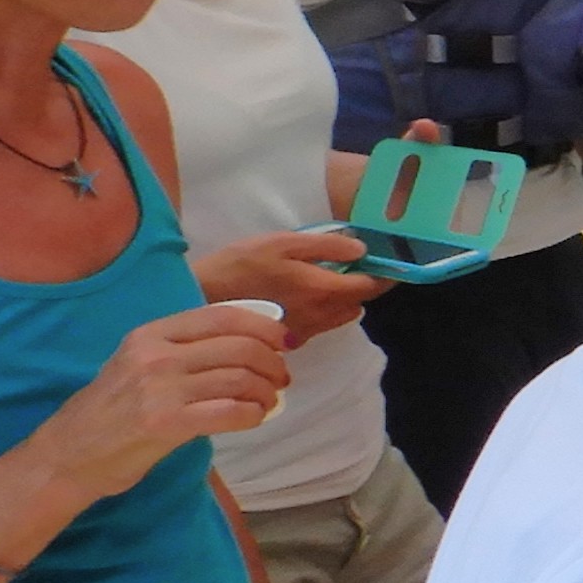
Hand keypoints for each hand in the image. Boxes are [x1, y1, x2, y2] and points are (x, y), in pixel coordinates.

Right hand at [32, 307, 287, 498]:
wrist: (69, 453)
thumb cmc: (111, 411)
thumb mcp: (140, 363)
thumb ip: (184, 349)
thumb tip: (249, 344)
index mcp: (151, 333)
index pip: (222, 316)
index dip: (263, 327)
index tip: (283, 342)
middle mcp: (156, 354)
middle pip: (239, 346)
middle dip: (272, 362)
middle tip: (281, 379)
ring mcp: (159, 388)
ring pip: (240, 378)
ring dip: (266, 391)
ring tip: (268, 402)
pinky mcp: (165, 423)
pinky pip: (230, 411)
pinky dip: (253, 414)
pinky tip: (253, 418)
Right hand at [193, 226, 383, 343]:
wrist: (202, 297)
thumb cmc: (241, 264)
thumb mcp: (283, 242)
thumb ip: (326, 245)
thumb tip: (361, 249)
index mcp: (322, 289)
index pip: (369, 286)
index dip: (380, 273)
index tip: (381, 260)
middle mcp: (321, 315)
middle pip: (359, 303)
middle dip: (362, 286)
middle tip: (349, 264)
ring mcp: (307, 331)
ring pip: (342, 317)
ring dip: (343, 299)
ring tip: (326, 278)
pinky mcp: (291, 339)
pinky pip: (322, 325)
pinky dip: (325, 311)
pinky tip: (305, 295)